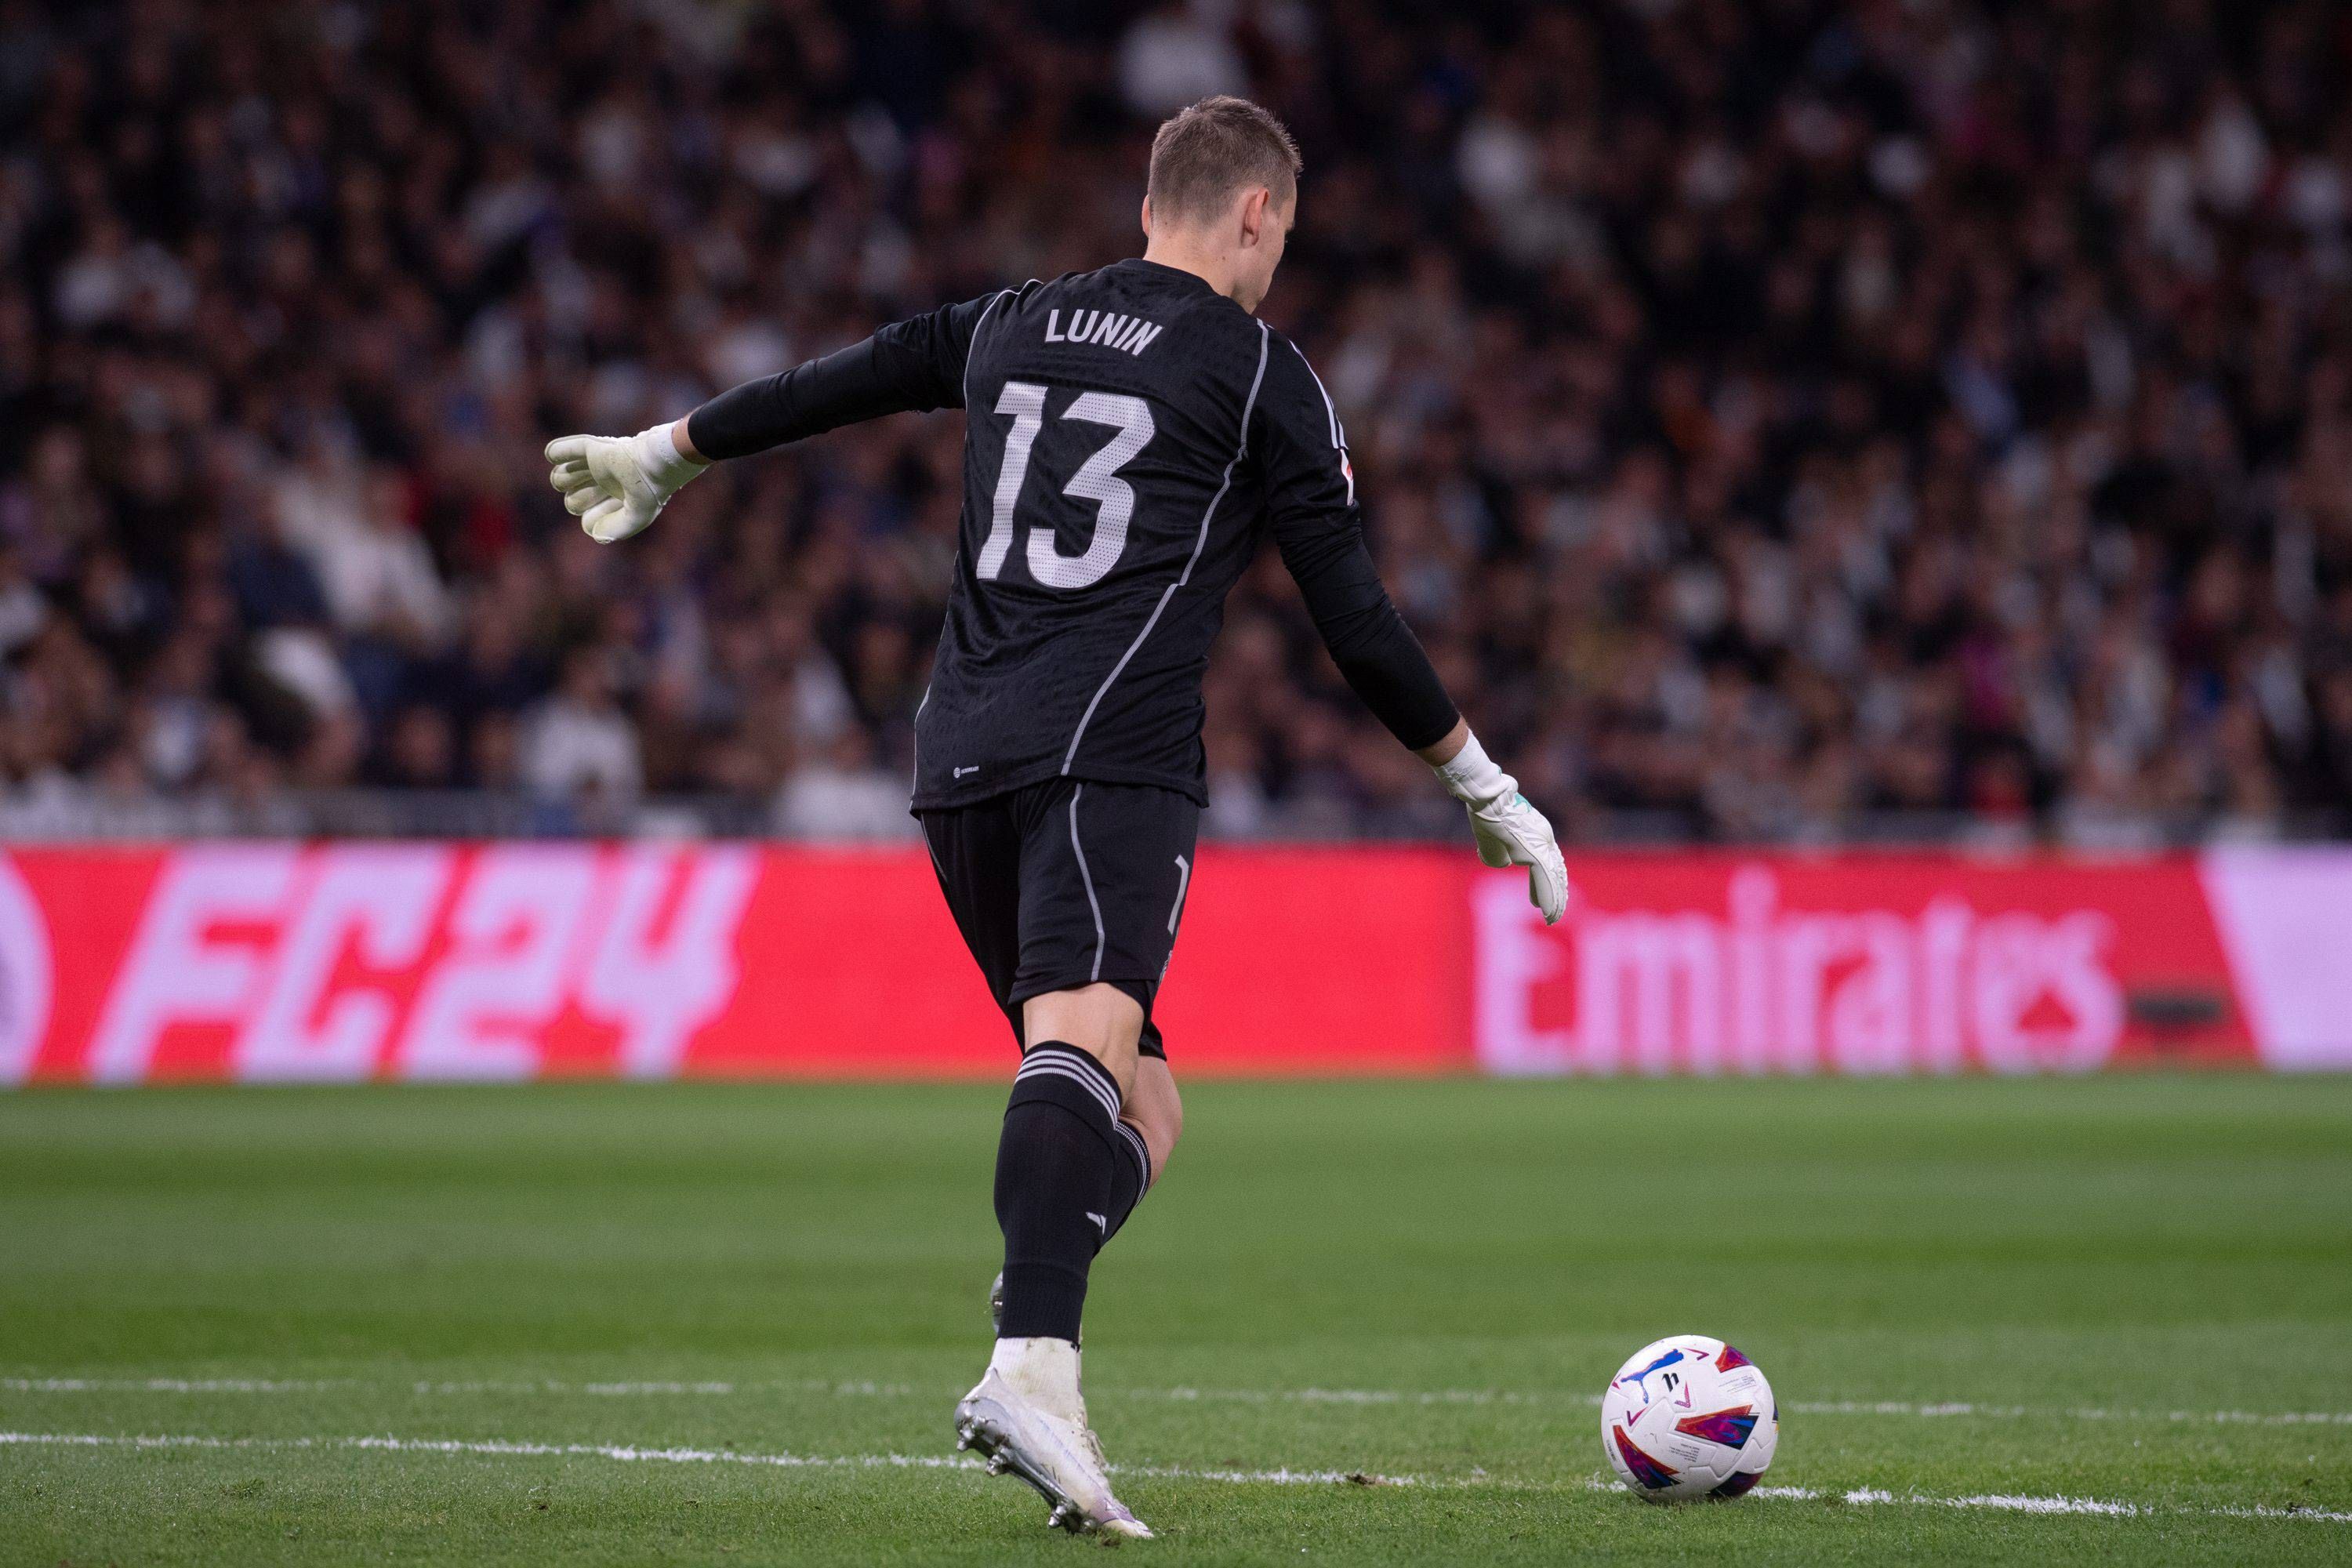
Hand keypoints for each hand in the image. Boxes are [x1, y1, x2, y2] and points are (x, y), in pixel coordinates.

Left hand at [544, 422, 705, 542]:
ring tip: (573, 476)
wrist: (656, 462)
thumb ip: (618, 529)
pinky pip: (564, 450)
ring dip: (563, 478)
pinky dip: (556, 452)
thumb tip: (595, 533)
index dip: (593, 519)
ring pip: (562, 477)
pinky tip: (552, 454)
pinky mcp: (592, 448)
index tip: (609, 514)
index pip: (590, 519)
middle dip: (580, 499)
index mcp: (616, 502)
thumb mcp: (638, 517)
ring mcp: (596, 466)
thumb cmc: (650, 490)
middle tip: (601, 490)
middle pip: (572, 501)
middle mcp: (603, 485)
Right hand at [1430, 731, 1567, 924]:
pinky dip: (1548, 898)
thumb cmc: (1483, 810)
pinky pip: (1545, 880)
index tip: (1541, 901)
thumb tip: (1501, 862)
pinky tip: (1550, 913)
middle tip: (1555, 913)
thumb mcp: (1489, 836)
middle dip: (1555, 894)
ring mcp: (1542, 843)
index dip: (1547, 883)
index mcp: (1536, 833)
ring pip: (1553, 878)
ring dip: (1555, 901)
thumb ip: (1495, 851)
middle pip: (1555, 871)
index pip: (1547, 862)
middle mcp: (1544, 838)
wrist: (1485, 795)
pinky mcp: (1535, 850)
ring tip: (1553, 918)